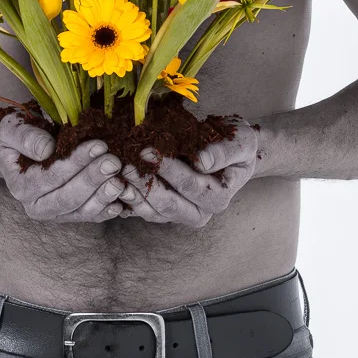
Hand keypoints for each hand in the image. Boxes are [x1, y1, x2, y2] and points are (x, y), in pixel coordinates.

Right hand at [0, 111, 129, 222]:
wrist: (19, 151)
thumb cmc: (17, 136)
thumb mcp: (12, 129)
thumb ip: (25, 137)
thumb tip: (46, 150)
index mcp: (21, 186)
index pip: (52, 177)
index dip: (76, 163)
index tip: (98, 146)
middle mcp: (38, 206)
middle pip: (69, 197)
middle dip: (93, 179)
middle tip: (114, 161)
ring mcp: (57, 213)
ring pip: (83, 210)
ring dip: (104, 196)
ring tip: (121, 180)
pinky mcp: (73, 214)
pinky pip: (93, 215)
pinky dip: (108, 209)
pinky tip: (122, 199)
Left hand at [118, 116, 261, 224]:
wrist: (234, 152)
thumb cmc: (239, 146)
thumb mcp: (241, 143)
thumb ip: (224, 152)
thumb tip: (202, 162)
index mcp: (218, 199)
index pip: (189, 185)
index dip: (168, 169)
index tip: (148, 151)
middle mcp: (199, 213)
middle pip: (167, 204)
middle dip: (145, 184)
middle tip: (126, 163)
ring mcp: (179, 214)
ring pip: (152, 210)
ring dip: (133, 193)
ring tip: (117, 172)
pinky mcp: (164, 210)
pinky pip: (144, 210)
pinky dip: (129, 199)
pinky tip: (115, 184)